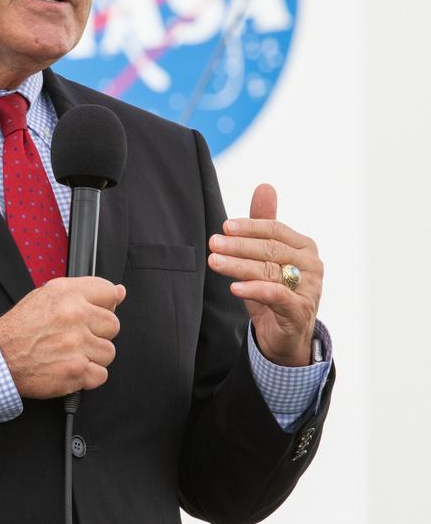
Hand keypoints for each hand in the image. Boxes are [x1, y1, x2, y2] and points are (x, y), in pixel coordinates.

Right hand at [0, 276, 125, 399]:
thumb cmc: (19, 329)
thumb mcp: (46, 297)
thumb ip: (84, 292)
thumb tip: (120, 292)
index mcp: (67, 294)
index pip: (109, 292)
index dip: (104, 305)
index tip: (95, 313)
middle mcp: (74, 316)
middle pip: (113, 325)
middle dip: (98, 333)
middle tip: (76, 337)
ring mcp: (77, 345)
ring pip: (109, 352)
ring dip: (93, 356)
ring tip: (71, 354)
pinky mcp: (76, 371)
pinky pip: (101, 375)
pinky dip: (88, 376)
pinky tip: (70, 368)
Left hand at [207, 183, 321, 366]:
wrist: (285, 337)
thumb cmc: (274, 291)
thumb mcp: (266, 257)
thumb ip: (264, 224)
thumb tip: (265, 186)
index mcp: (304, 247)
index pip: (275, 230)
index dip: (249, 226)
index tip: (224, 226)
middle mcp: (311, 265)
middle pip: (270, 250)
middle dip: (238, 245)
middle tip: (213, 242)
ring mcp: (309, 289)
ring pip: (269, 271)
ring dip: (238, 266)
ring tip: (215, 261)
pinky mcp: (300, 311)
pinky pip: (276, 296)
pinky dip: (254, 290)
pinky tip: (234, 288)